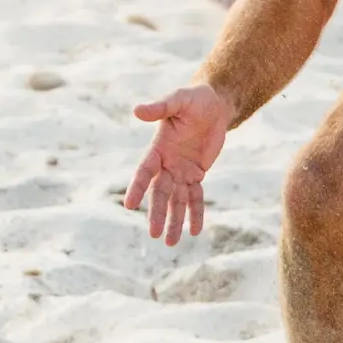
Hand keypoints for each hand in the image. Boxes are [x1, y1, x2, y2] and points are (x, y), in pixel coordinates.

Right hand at [125, 83, 235, 244]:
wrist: (212, 104)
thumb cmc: (192, 100)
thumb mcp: (178, 100)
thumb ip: (160, 107)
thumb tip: (136, 110)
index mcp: (157, 149)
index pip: (144, 172)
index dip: (137, 188)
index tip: (129, 205)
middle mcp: (166, 163)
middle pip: (160, 193)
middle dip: (158, 213)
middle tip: (155, 235)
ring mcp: (181, 170)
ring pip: (177, 200)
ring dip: (175, 220)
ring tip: (171, 243)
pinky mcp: (196, 173)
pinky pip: (196, 197)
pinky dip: (196, 213)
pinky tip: (195, 231)